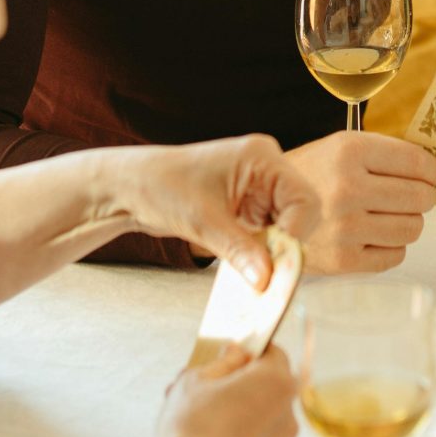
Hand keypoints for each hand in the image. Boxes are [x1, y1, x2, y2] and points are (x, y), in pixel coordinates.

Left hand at [113, 135, 321, 288]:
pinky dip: (261, 253)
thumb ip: (239, 250)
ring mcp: (258, 189)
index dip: (297, 233)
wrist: (132, 187)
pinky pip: (268, 233)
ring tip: (256, 275)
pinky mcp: (248, 206)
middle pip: (300, 213)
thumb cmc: (161, 187)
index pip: (303, 198)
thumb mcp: (202, 221)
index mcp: (261, 158)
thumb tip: (267, 279)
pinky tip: (249, 268)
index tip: (281, 266)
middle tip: (270, 275)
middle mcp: (266, 170)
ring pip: (286, 227)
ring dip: (274, 252)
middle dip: (286, 245)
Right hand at [152, 343, 299, 436]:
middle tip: (210, 384)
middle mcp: (289, 409)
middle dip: (243, 380)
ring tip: (203, 413)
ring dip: (242, 407)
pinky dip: (243, 433)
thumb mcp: (197, 378)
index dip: (250, 349)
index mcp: (276, 380)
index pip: (271, 352)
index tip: (231, 353)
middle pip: (269, 383)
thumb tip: (236, 352)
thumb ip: (224, 360)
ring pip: (263, 411)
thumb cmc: (191, 424)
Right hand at [282, 132, 435, 273]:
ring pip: (413, 228)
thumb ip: (385, 153)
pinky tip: (373, 236)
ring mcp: (345, 228)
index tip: (430, 175)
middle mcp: (347, 189)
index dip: (432, 171)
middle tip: (411, 196)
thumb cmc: (311, 176)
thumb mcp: (340, 147)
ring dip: (407, 222)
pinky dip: (392, 247)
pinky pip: (396, 255)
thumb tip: (435, 169)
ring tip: (389, 215)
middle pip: (420, 198)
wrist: (262, 211)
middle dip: (422, 197)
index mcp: (349, 152)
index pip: (419, 164)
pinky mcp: (343, 261)